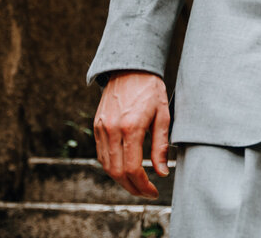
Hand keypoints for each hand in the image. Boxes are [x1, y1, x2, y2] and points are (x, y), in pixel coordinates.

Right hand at [93, 71, 170, 197]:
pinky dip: (112, 167)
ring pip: (106, 166)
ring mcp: (101, 128)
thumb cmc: (151, 90)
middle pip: (117, 172)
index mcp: (131, 127)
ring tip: (137, 184)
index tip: (154, 191)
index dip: (143, 185)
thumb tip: (162, 173)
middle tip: (146, 192)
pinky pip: (102, 154)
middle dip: (132, 187)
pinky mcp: (97, 126)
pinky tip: (125, 169)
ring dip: (121, 180)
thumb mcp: (163, 116)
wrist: (130, 68)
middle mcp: (112, 130)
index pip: (133, 168)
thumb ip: (161, 146)